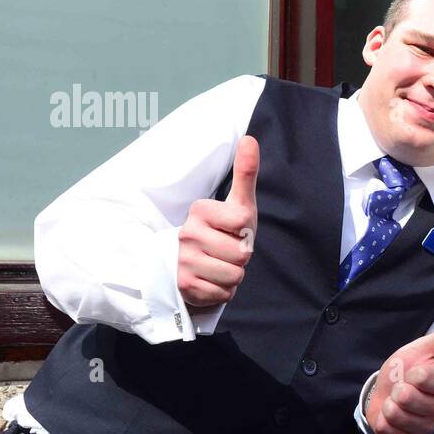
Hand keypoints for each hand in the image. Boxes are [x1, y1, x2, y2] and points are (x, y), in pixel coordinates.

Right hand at [177, 136, 259, 306]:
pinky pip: (223, 294)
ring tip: (220, 265)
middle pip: (241, 255)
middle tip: (226, 251)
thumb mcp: (238, 203)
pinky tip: (211, 280)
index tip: (234, 230)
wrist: (192, 262)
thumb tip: (251, 139)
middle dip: (241, 257)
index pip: (243, 223)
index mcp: (200, 210)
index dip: (246, 232)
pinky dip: (223, 291)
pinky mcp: (184, 286)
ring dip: (233, 275)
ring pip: (234, 276)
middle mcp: (187, 233)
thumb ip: (245, 173)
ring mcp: (182, 260)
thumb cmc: (223, 230)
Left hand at [367, 310, 433, 433]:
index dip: (412, 372)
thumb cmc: (406, 370)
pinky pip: (389, 430)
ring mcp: (428, 428)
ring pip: (397, 414)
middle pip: (407, 397)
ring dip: (389, 405)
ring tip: (396, 402)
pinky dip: (384, 421)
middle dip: (397, 389)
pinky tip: (391, 416)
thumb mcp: (423, 349)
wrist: (387, 391)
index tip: (413, 372)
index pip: (424, 377)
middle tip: (403, 388)